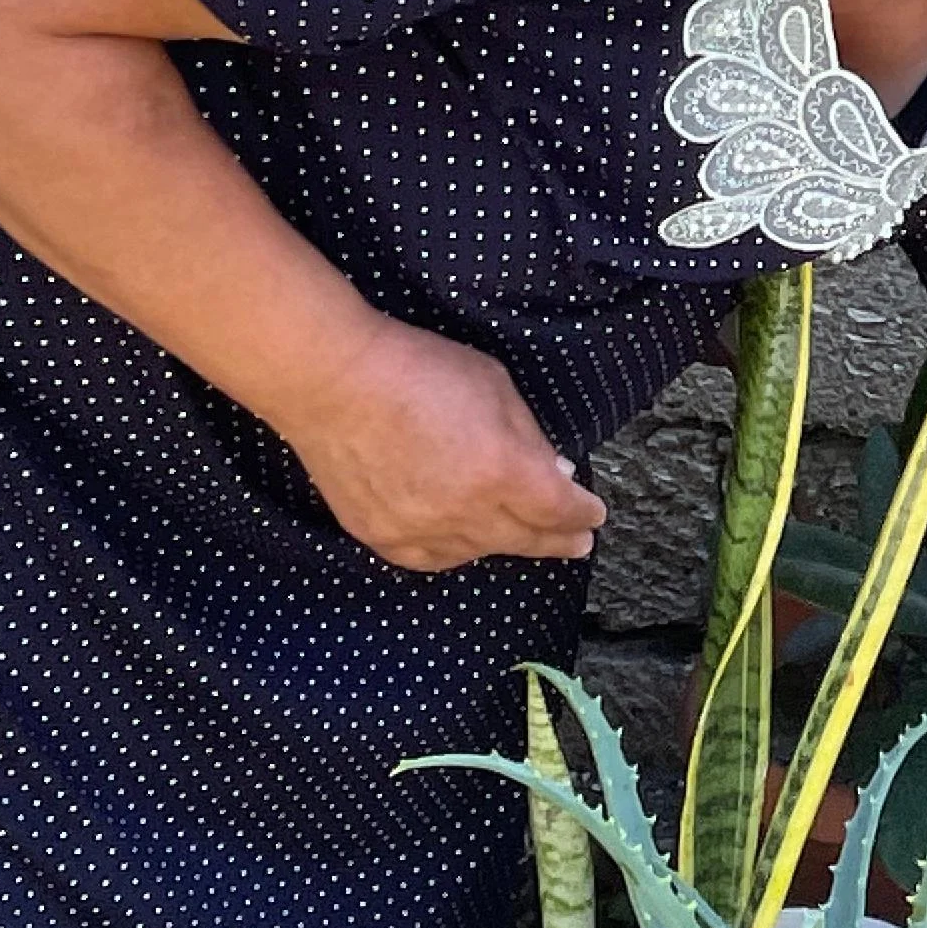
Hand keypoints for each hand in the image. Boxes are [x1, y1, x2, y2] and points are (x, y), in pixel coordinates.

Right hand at [274, 318, 607, 571]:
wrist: (333, 381)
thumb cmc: (418, 368)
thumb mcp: (494, 386)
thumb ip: (529, 436)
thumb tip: (554, 472)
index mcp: (503, 472)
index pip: (559, 510)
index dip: (582, 515)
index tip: (593, 515)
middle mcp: (466, 512)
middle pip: (526, 540)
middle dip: (558, 540)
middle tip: (577, 544)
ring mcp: (421, 530)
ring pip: (479, 551)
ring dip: (505, 543)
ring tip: (520, 535)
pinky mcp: (382, 536)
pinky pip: (433, 558)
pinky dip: (456, 551)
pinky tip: (467, 542)